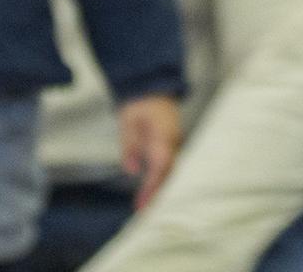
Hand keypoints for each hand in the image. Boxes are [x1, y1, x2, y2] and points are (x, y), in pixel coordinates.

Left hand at [118, 94, 182, 208]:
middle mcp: (173, 142)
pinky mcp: (172, 146)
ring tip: (147, 208)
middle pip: (169, 173)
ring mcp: (175, 144)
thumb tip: (132, 170)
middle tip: (144, 212)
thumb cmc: (139, 105)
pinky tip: (154, 194)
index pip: (160, 165)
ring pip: (171, 171)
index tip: (143, 203)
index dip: (152, 186)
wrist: (153, 90)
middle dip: (158, 194)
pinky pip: (169, 167)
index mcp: (163, 135)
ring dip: (160, 189)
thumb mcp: (127, 121)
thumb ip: (129, 146)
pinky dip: (162, 181)